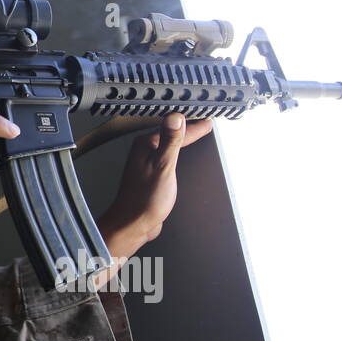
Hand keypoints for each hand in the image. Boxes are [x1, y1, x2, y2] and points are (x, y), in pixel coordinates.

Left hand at [96, 114, 213, 264]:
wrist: (133, 223)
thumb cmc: (145, 198)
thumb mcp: (163, 166)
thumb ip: (170, 141)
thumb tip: (175, 117)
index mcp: (145, 144)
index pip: (175, 130)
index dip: (194, 126)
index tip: (208, 121)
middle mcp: (143, 150)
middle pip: (171, 134)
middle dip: (188, 128)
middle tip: (204, 122)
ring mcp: (146, 162)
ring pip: (168, 145)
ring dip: (182, 139)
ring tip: (195, 133)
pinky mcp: (150, 174)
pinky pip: (167, 157)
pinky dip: (177, 153)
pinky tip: (181, 155)